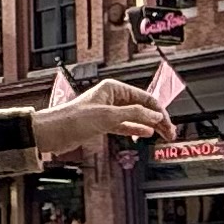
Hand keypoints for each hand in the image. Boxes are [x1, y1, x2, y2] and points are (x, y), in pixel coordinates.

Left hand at [37, 83, 170, 149]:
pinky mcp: (103, 123)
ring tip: (163, 135)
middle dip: (158, 120)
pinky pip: (126, 125)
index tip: (169, 125)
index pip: (146, 98)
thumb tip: (155, 116)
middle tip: (170, 133)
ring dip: (150, 126)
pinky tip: (146, 134)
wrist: (52, 132)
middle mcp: (113, 97)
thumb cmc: (73, 119)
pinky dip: (136, 130)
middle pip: (143, 107)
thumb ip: (134, 116)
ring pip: (136, 117)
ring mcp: (108, 111)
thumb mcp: (108, 116)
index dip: (160, 112)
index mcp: (114, 88)